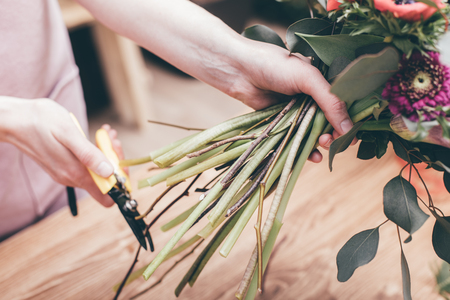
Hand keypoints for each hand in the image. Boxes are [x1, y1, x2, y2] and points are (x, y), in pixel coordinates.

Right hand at [0, 97, 119, 205]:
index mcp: (75, 174)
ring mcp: (66, 172)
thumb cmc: (41, 121)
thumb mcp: (69, 133)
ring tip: (105, 132)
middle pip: (105, 181)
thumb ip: (88, 155)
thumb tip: (109, 173)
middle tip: (111, 137)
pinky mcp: (63, 165)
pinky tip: (95, 136)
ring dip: (106, 152)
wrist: (14, 120)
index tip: (120, 158)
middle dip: (114, 159)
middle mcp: (71, 178)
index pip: (108, 195)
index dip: (121, 180)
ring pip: (97, 170)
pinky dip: (95, 151)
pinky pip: (86, 164)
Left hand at [227, 39, 354, 161]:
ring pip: (316, 134)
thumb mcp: (308, 78)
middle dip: (335, 136)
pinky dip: (306, 150)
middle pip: (332, 123)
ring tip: (320, 146)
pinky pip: (298, 140)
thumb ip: (330, 101)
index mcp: (324, 83)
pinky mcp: (283, 123)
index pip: (345, 106)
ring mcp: (298, 111)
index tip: (350, 137)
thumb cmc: (275, 66)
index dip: (350, 122)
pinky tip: (312, 157)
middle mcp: (313, 98)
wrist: (240, 70)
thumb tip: (349, 128)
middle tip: (329, 141)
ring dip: (321, 144)